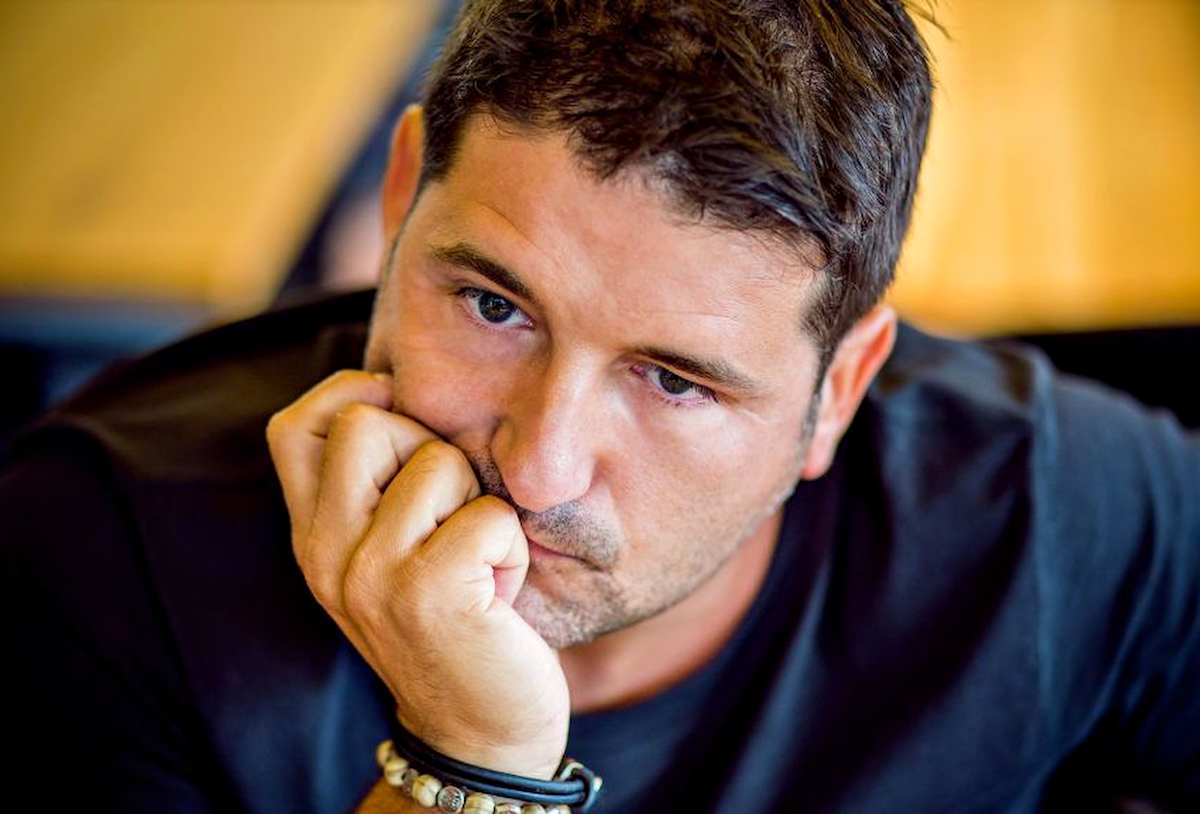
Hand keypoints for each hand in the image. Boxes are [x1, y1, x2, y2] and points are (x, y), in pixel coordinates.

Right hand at [266, 370, 569, 778]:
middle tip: (450, 516)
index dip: (348, 395)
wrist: (481, 728)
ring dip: (480, 506)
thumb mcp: (391, 555)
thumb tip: (393, 387)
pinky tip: (499, 592)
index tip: (401, 417)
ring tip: (477, 564)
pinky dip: (511, 545)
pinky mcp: (426, 592)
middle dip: (430, 449)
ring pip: (438, 460)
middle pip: (366, 422)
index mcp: (312, 538)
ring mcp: (370, 574)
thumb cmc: (455, 621)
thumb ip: (377, 487)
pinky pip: (489, 514)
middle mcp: (325, 554)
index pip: (293, 428)